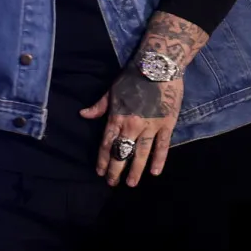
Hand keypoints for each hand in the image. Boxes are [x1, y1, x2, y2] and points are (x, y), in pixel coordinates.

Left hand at [80, 71, 181, 186]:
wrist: (158, 67)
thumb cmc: (132, 77)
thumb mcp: (111, 90)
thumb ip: (99, 106)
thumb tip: (83, 115)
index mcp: (116, 118)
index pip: (107, 144)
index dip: (103, 160)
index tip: (100, 172)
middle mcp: (131, 126)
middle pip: (122, 152)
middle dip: (116, 169)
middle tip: (112, 183)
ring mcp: (150, 127)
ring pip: (141, 153)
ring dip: (135, 170)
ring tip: (131, 183)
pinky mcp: (167, 125)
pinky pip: (162, 146)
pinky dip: (159, 160)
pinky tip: (155, 172)